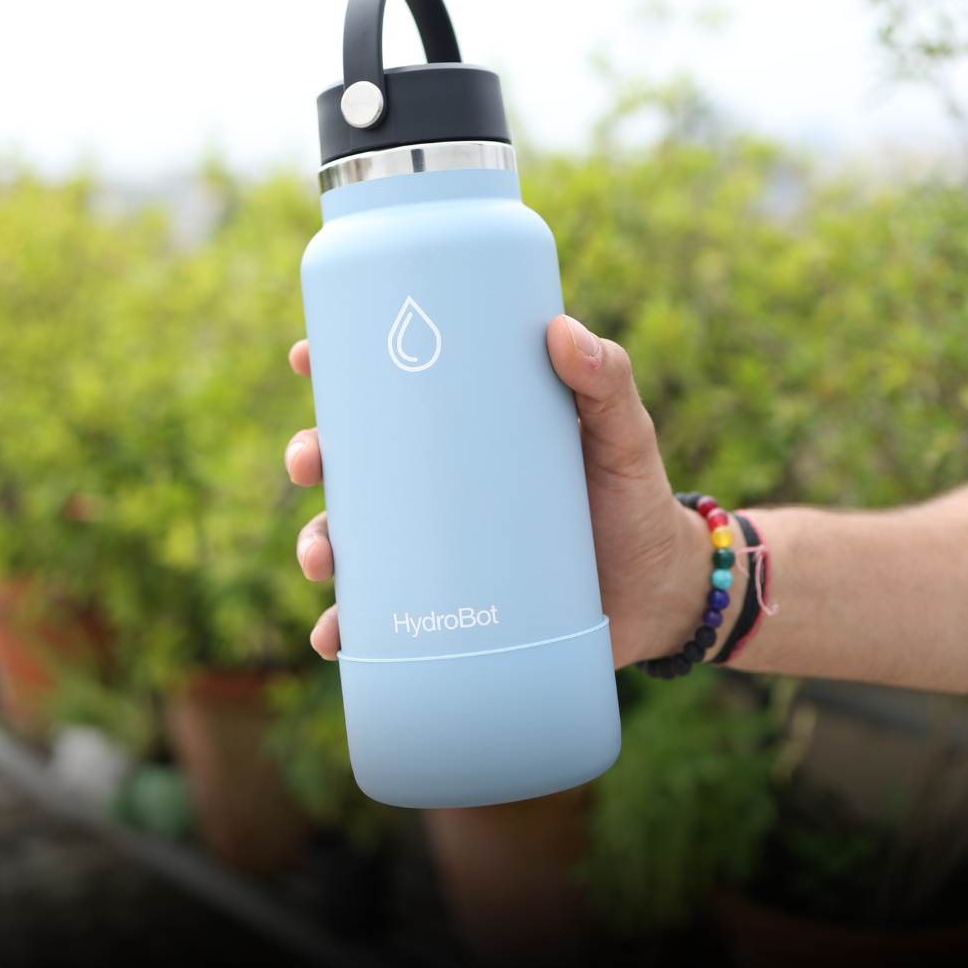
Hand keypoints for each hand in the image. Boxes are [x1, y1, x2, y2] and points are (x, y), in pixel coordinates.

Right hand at [285, 319, 741, 665]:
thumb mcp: (624, 435)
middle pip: (353, 465)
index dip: (338, 372)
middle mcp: (441, 490)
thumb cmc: (636, 500)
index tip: (306, 357)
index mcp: (469, 434)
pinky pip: (381, 620)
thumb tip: (560, 328)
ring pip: (354, 541)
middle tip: (310, 463)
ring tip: (322, 560)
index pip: (392, 394)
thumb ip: (608, 381)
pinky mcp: (447, 611)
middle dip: (313, 459)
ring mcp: (440, 551)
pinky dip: (348, 630)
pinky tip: (334, 638)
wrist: (660, 595)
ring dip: (318, 545)